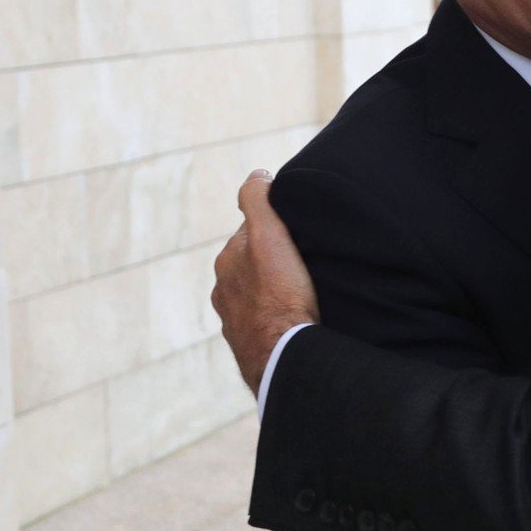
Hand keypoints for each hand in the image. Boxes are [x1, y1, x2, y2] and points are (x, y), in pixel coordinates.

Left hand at [211, 170, 318, 394]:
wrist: (283, 355)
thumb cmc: (279, 295)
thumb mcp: (269, 236)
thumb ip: (258, 201)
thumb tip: (256, 174)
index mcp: (227, 261)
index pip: (252, 231)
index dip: (277, 227)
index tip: (299, 231)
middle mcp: (224, 290)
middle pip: (254, 263)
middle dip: (274, 260)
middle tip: (306, 260)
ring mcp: (234, 321)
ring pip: (258, 294)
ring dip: (275, 290)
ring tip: (304, 291)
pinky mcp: (250, 346)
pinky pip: (264, 322)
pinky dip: (276, 315)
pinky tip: (295, 318)